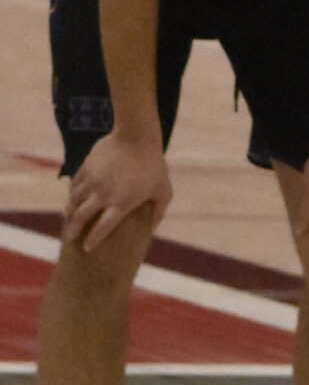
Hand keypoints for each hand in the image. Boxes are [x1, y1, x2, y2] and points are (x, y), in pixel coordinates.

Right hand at [65, 133, 171, 252]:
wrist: (137, 136)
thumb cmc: (154, 166)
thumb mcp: (163, 191)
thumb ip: (158, 212)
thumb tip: (151, 230)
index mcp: (122, 203)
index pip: (103, 228)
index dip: (93, 240)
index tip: (87, 248)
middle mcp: (104, 194)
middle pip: (81, 216)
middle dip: (73, 229)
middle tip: (70, 237)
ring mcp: (93, 180)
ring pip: (74, 200)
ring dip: (70, 210)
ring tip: (69, 216)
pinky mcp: (87, 167)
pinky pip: (75, 183)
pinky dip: (72, 192)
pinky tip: (73, 196)